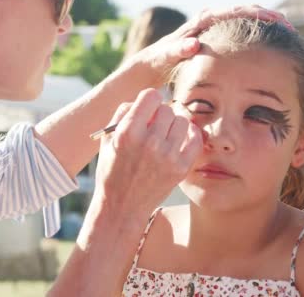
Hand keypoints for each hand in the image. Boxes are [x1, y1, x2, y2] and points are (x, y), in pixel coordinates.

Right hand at [93, 88, 202, 214]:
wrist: (122, 207)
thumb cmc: (113, 171)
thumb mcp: (108, 140)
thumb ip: (123, 113)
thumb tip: (143, 100)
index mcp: (127, 133)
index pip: (151, 95)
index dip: (149, 100)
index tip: (148, 109)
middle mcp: (149, 143)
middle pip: (167, 109)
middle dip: (160, 115)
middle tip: (155, 126)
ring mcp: (167, 156)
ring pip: (182, 121)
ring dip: (174, 125)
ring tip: (166, 135)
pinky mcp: (181, 168)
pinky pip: (196, 139)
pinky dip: (190, 136)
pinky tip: (181, 140)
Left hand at [124, 5, 291, 84]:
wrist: (156, 61)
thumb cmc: (161, 59)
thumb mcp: (167, 55)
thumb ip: (178, 49)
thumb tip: (194, 45)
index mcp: (204, 19)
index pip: (236, 11)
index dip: (258, 15)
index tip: (277, 20)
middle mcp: (212, 17)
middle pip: (247, 11)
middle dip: (269, 17)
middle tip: (289, 27)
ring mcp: (216, 25)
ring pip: (247, 19)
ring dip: (267, 25)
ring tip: (288, 34)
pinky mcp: (219, 34)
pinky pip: (243, 30)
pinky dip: (258, 34)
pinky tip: (272, 44)